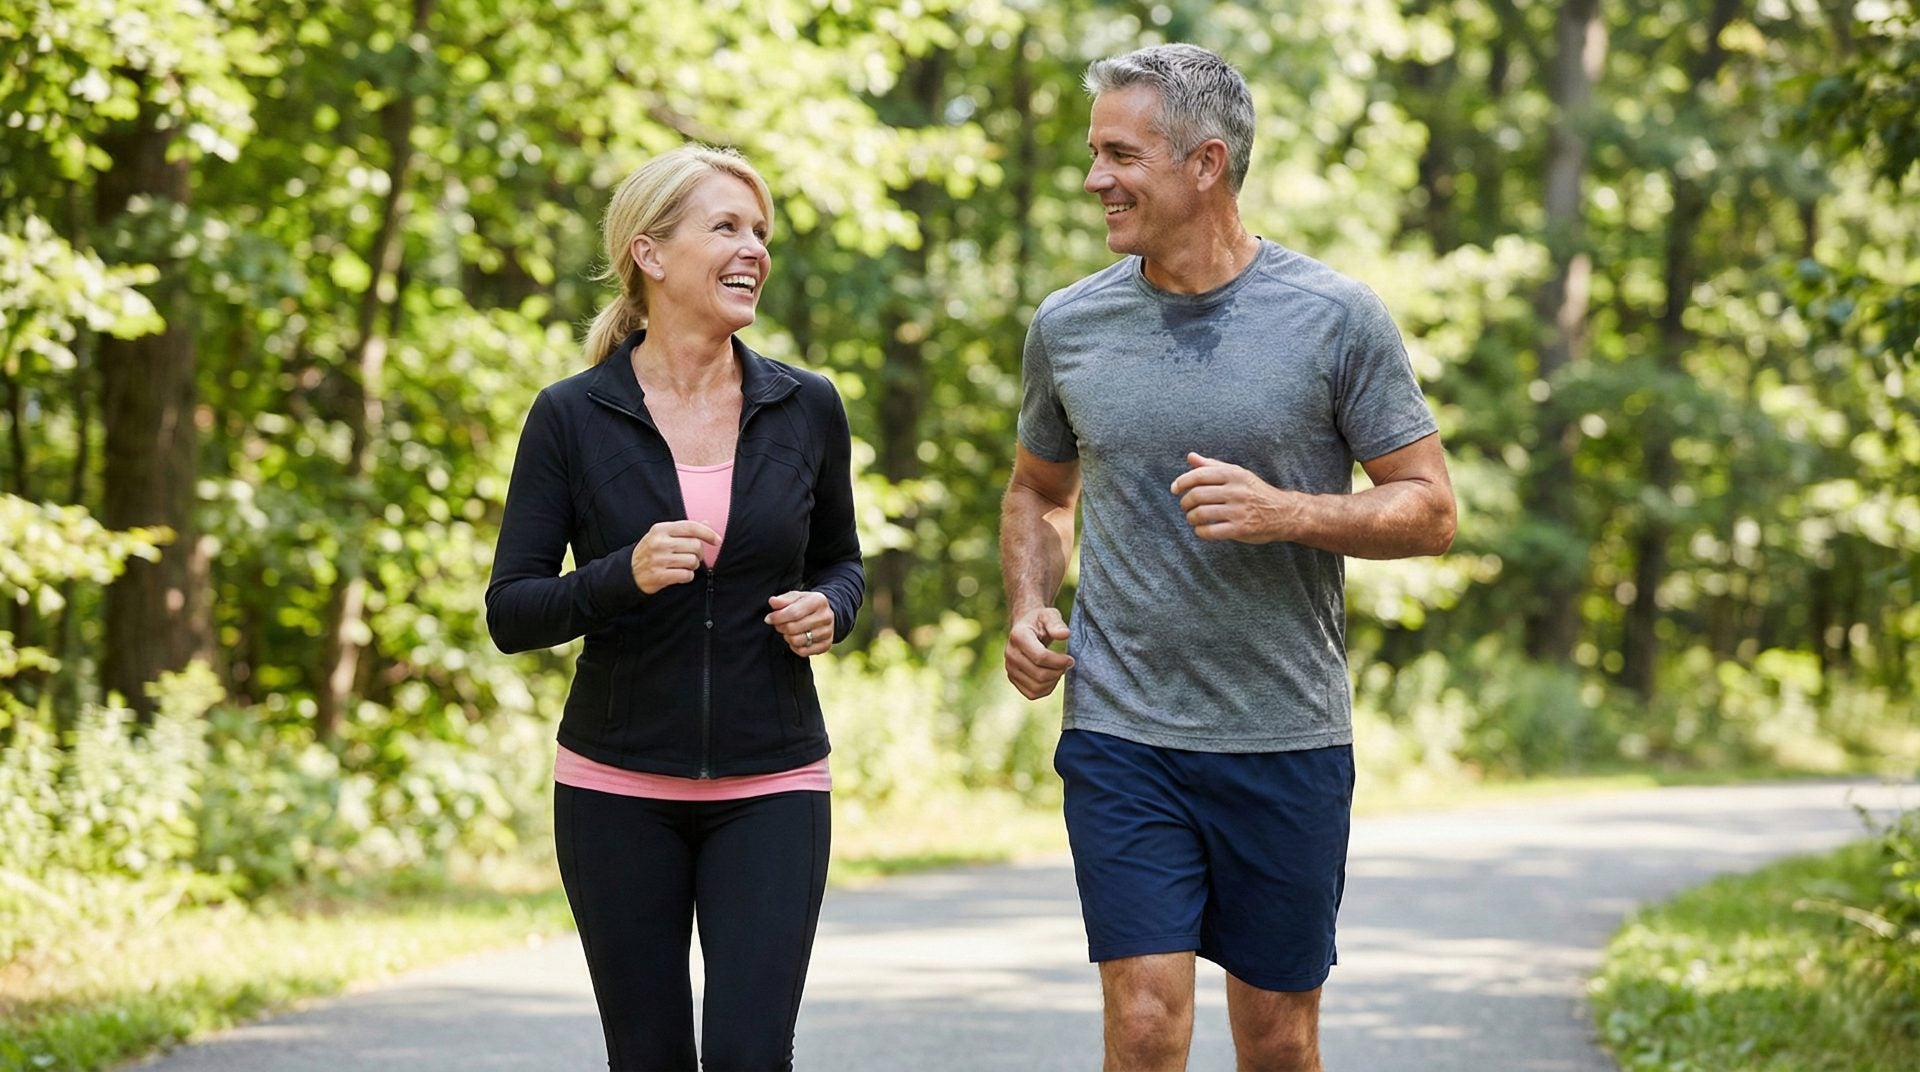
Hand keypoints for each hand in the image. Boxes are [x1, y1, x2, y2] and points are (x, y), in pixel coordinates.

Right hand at [629, 520, 720, 593]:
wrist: (629, 571)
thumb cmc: (651, 551)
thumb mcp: (663, 535)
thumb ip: (684, 530)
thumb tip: (707, 523)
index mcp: (661, 529)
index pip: (691, 527)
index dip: (708, 533)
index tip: (717, 540)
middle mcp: (659, 542)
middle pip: (695, 546)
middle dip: (699, 553)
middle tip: (693, 557)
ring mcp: (659, 559)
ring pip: (693, 561)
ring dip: (693, 566)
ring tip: (684, 566)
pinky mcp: (659, 575)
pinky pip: (686, 575)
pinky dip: (687, 576)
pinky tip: (680, 575)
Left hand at [767, 591, 833, 656]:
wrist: (825, 614)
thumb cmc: (806, 605)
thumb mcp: (796, 597)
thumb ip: (783, 599)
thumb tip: (772, 602)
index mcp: (818, 601)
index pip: (793, 612)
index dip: (777, 617)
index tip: (768, 619)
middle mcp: (826, 617)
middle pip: (793, 628)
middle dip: (781, 627)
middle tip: (779, 625)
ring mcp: (828, 632)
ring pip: (797, 641)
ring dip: (787, 637)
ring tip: (788, 631)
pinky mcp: (826, 645)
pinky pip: (803, 652)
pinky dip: (795, 647)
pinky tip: (795, 638)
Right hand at [1004, 606, 1072, 699]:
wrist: (1026, 628)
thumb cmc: (1040, 621)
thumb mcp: (1050, 615)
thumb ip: (1056, 623)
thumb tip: (1065, 634)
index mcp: (1018, 636)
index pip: (1040, 657)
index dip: (1059, 661)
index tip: (1070, 659)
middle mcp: (1010, 654)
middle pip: (1039, 674)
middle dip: (1058, 671)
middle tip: (1067, 664)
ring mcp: (1010, 668)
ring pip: (1036, 687)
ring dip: (1053, 681)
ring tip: (1059, 670)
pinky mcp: (1012, 678)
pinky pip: (1032, 694)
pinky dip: (1046, 689)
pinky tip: (1052, 677)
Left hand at [1170, 452, 1293, 543]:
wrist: (1284, 513)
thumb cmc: (1255, 492)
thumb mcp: (1238, 474)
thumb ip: (1213, 466)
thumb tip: (1190, 457)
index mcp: (1234, 474)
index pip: (1199, 475)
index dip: (1181, 482)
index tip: (1175, 489)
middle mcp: (1236, 491)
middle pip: (1197, 495)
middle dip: (1185, 502)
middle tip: (1185, 506)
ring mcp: (1239, 510)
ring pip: (1201, 513)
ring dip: (1191, 517)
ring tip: (1192, 518)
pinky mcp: (1241, 529)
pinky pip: (1210, 531)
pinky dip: (1200, 531)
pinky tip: (1201, 529)